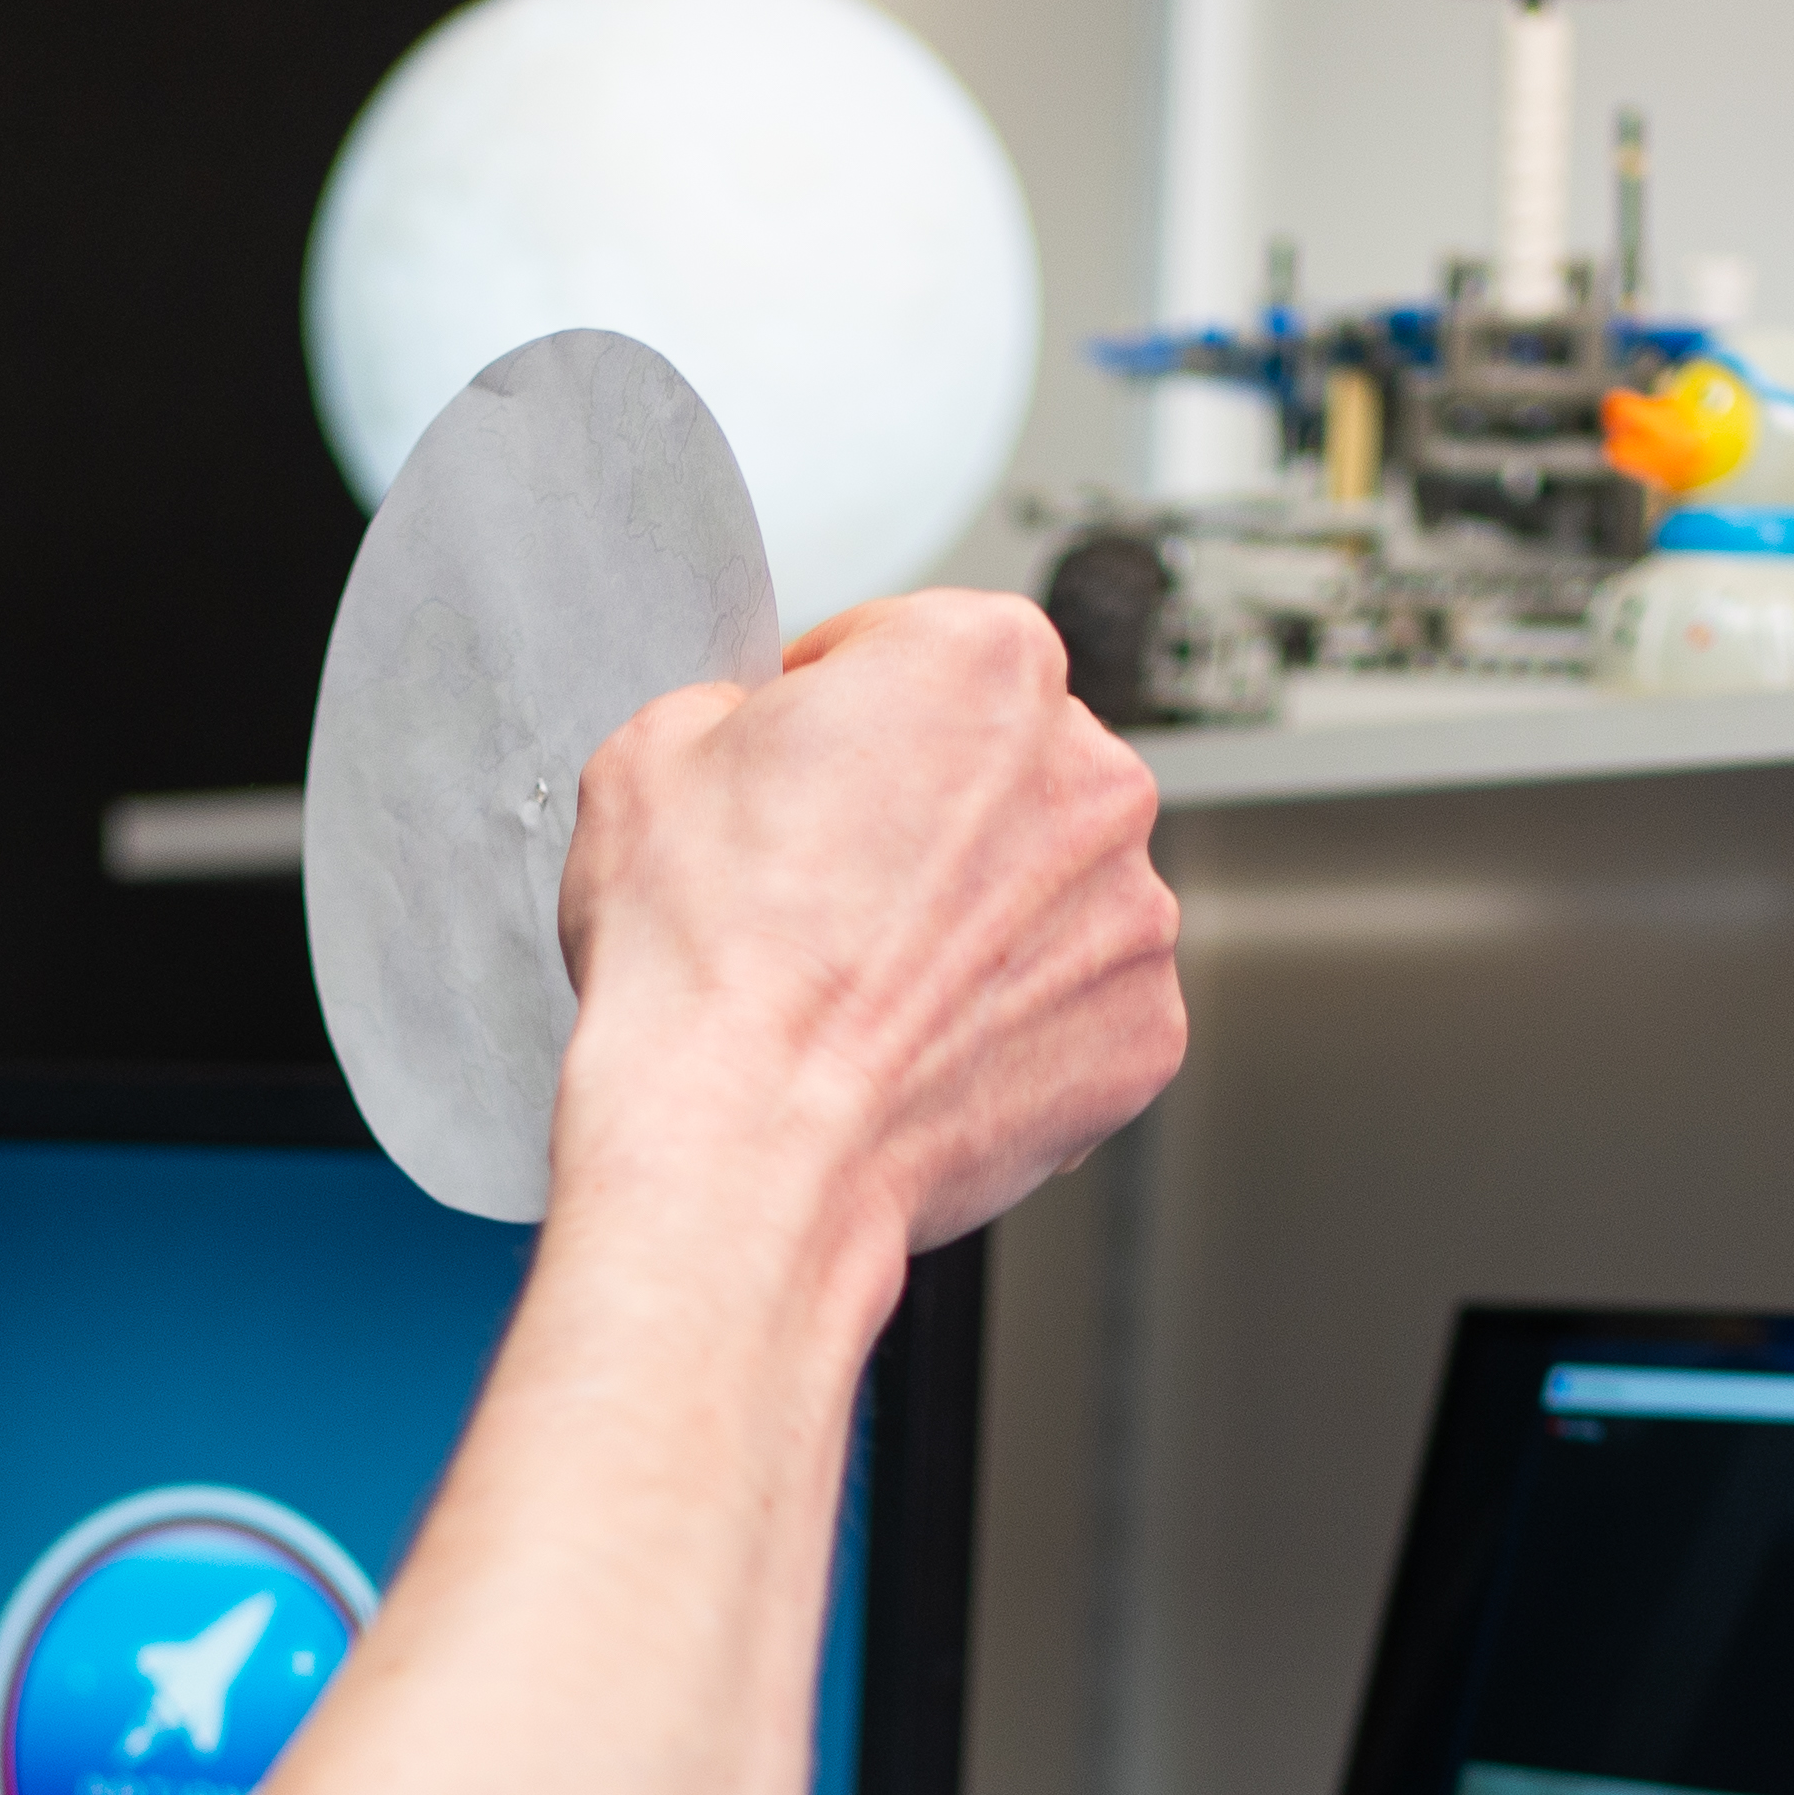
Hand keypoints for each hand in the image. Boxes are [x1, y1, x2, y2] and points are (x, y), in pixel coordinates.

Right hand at [551, 587, 1183, 1257]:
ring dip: (975, 919)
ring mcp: (1132, 910)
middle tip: (827, 889)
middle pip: (999, 766)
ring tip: (867, 982)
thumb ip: (730, 708)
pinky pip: (1076, 1002)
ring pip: (1047, 888)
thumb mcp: (650, 755)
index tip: (802, 768)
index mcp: (985, 659)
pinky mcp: (1143, 1030)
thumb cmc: (705, 966)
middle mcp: (1091, 771)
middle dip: (923, 814)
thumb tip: (750, 738)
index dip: (834, 709)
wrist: (742, 1147)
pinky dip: (1012, 1023)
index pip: (910, 647)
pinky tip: (920, 1046)